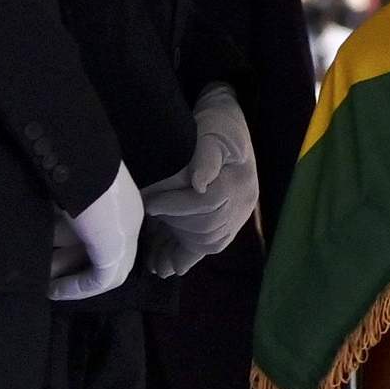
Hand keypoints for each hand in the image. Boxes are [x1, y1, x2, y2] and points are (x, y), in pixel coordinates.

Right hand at [53, 164, 141, 301]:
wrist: (75, 156)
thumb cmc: (65, 166)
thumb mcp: (64, 193)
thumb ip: (62, 213)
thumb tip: (47, 228)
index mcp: (119, 201)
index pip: (103, 235)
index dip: (77, 250)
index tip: (50, 258)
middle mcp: (128, 217)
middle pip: (104, 253)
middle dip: (72, 268)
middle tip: (45, 278)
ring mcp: (126, 233)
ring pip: (105, 270)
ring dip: (74, 281)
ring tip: (45, 288)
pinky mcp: (116, 247)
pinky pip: (102, 279)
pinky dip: (77, 287)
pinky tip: (53, 290)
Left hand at [139, 86, 258, 275]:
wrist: (226, 123)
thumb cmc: (217, 123)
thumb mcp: (212, 131)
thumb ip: (206, 156)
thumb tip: (199, 184)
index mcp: (240, 181)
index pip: (210, 203)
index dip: (177, 206)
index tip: (150, 204)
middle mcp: (242, 203)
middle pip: (209, 229)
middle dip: (176, 229)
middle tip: (147, 223)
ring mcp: (235, 214)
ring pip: (207, 243)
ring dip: (179, 251)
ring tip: (153, 260)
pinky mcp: (225, 220)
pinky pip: (208, 246)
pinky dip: (186, 256)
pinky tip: (165, 265)